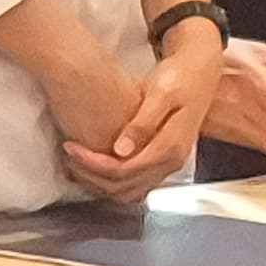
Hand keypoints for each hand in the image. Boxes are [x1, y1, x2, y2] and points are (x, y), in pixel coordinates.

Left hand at [63, 21, 218, 200]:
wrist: (199, 75)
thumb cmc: (179, 79)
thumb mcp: (160, 95)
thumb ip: (142, 123)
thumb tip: (121, 149)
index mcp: (171, 148)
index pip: (124, 171)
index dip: (92, 163)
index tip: (70, 147)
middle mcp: (171, 162)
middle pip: (124, 187)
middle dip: (90, 175)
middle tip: (67, 155)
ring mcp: (168, 164)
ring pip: (129, 191)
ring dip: (99, 183)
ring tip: (75, 162)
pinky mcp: (163, 160)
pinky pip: (135, 184)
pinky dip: (112, 181)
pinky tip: (94, 165)